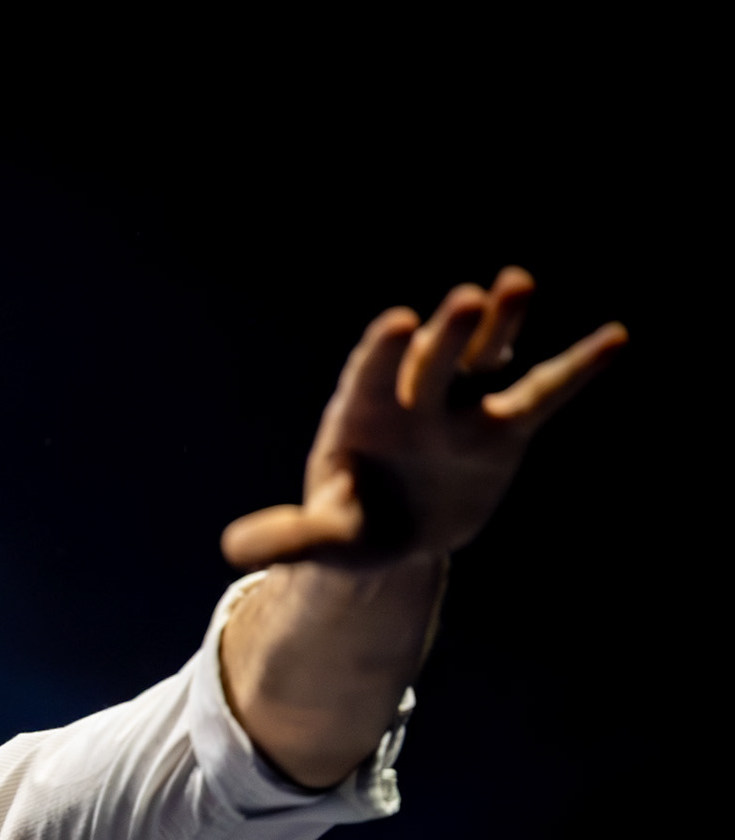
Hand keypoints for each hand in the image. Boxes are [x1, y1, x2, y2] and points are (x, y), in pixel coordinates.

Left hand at [221, 268, 626, 567]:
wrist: (394, 536)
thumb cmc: (350, 527)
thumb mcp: (321, 540)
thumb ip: (287, 538)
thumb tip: (233, 547)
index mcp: (361, 415)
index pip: (370, 376)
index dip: (383, 352)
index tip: (399, 323)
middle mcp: (412, 398)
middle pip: (431, 359)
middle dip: (447, 333)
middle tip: (465, 299)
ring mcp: (460, 406)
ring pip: (482, 357)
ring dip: (500, 325)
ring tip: (517, 284)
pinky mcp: (503, 426)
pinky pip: (544, 393)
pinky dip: (577, 369)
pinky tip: (615, 337)